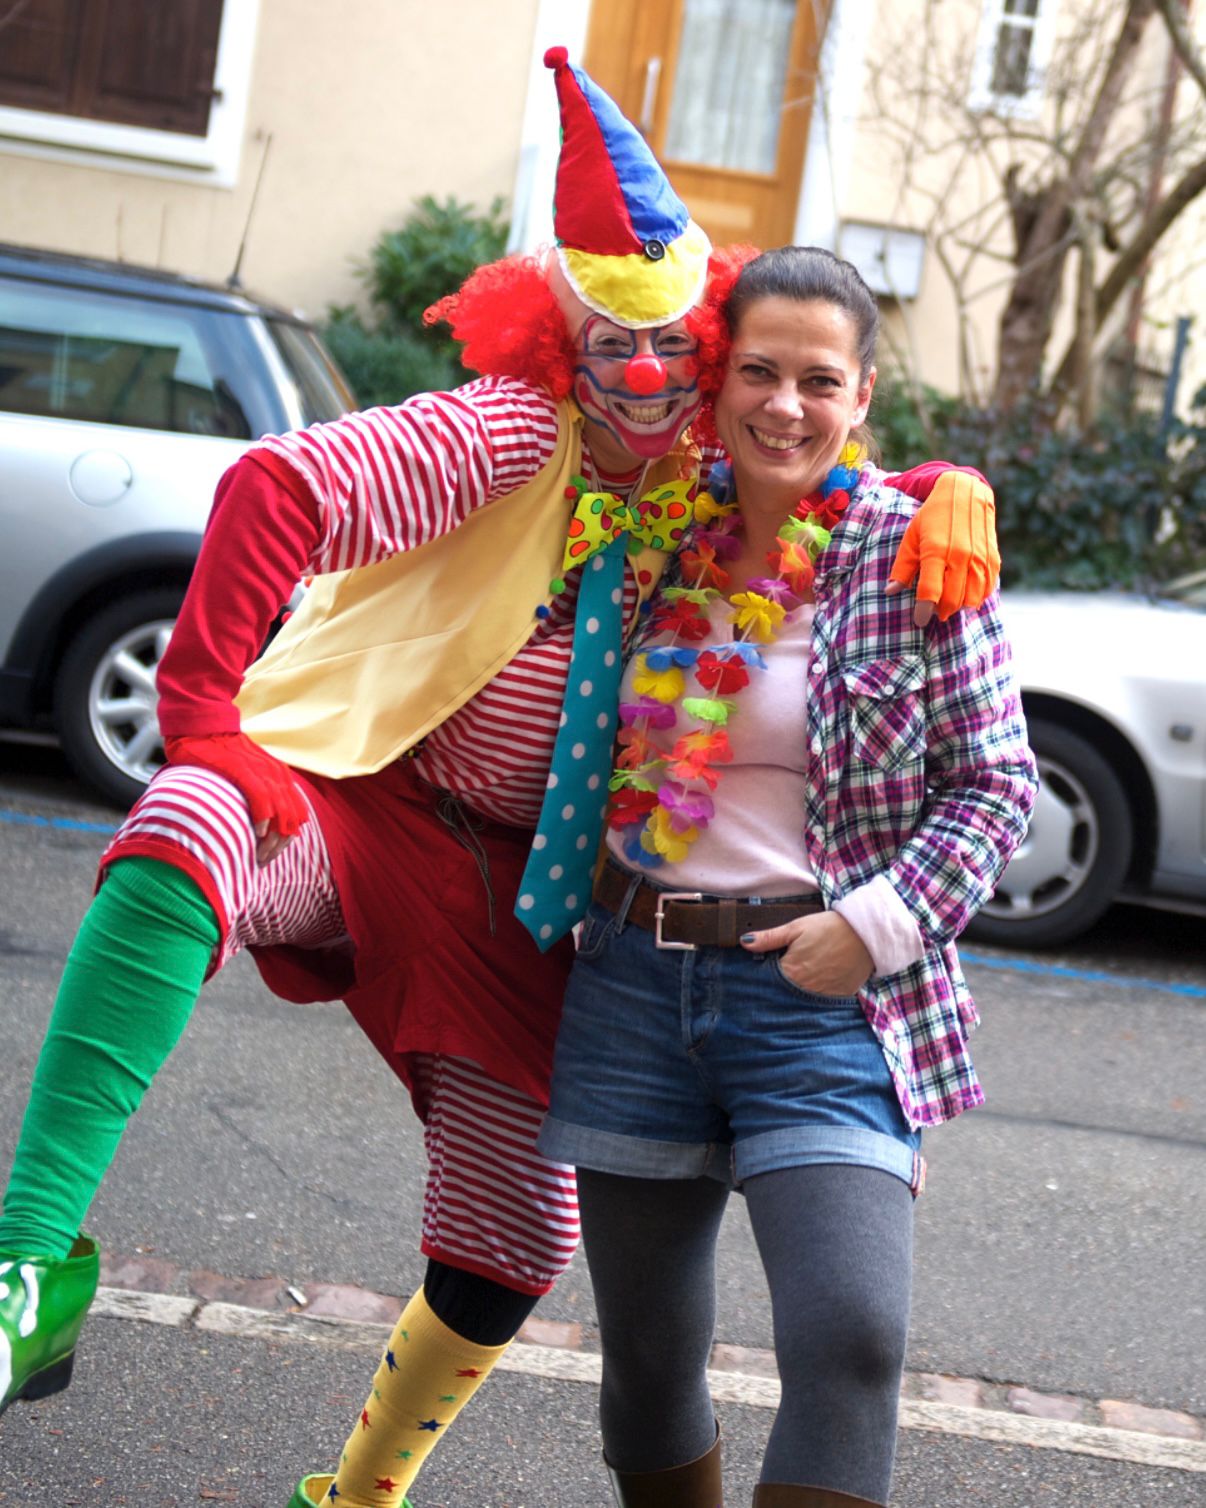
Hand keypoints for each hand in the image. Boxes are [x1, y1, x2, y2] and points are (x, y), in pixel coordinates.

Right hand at [163, 732, 308, 864]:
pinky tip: (255, 833)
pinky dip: (262, 818)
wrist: (203, 727)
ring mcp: (262, 771)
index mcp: (280, 777)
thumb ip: (258, 795)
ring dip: (271, 838)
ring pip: (280, 812)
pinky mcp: (243, 769)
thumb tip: (259, 825)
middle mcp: (277, 774)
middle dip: (279, 845)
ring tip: (259, 855)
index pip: (298, 815)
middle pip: (292, 818)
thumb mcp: (248, 774)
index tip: (270, 856)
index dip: (286, 840)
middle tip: (262, 862)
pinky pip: (261, 797)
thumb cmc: (220, 754)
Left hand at [740, 910, 872, 996]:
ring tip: (806, 977)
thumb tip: (744, 942)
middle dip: (783, 986)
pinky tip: (821, 981)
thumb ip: (769, 938)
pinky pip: (825, 1000)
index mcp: (792, 971)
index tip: (768, 970)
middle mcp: (806, 988)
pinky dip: (820, 993)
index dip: (768, 976)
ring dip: (801, 992)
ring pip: (805, 999)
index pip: (770, 981)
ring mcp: (825, 995)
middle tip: (788, 974)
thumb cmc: (829, 927)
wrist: (866, 932)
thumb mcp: (796, 927)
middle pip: (786, 992)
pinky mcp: (841, 996)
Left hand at [886, 467, 1000, 625]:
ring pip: (972, 598)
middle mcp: (960, 556)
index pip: (929, 592)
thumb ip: (903, 567)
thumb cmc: (932, 517)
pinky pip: (987, 588)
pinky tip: (966, 596)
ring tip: (949, 605)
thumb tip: (890, 592)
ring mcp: (979, 558)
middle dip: (940, 612)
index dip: (923, 611)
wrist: (965, 492)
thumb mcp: (911, 537)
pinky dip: (977, 598)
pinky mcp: (993, 558)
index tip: (919, 620)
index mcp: (936, 551)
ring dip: (959, 607)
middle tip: (933, 612)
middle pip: (951, 600)